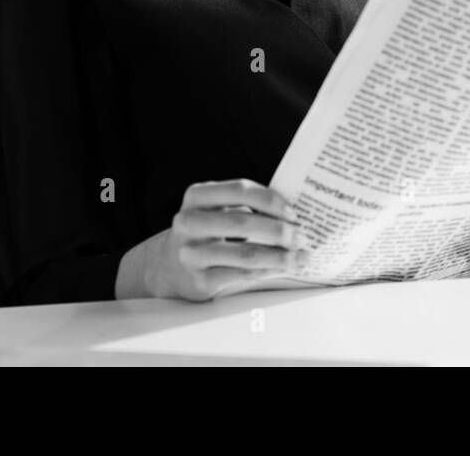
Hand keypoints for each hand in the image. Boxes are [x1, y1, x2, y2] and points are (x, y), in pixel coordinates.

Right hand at [144, 179, 309, 301]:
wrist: (167, 266)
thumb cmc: (205, 232)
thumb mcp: (216, 209)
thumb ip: (246, 205)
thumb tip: (293, 214)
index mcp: (196, 196)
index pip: (240, 189)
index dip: (271, 200)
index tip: (293, 212)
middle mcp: (189, 222)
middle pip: (244, 222)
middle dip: (280, 230)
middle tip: (302, 236)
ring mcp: (191, 253)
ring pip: (246, 253)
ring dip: (280, 255)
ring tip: (300, 256)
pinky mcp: (198, 280)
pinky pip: (242, 275)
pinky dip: (268, 271)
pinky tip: (282, 268)